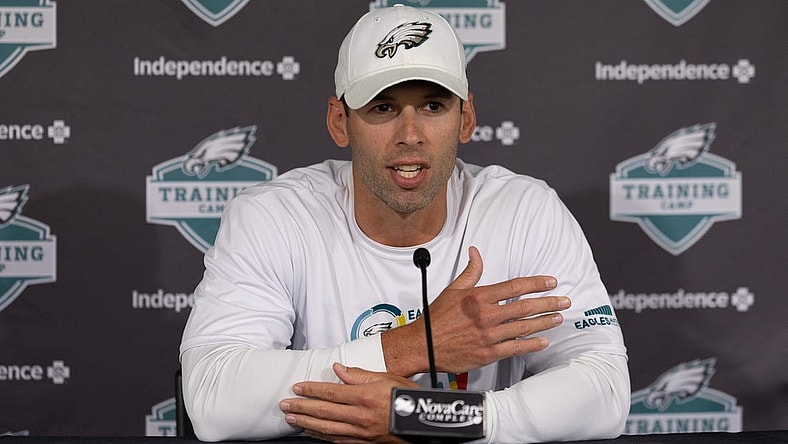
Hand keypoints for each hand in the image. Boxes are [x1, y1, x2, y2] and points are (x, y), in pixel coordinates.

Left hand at [279, 363, 418, 442]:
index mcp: (365, 397)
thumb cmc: (408, 399)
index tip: (297, 387)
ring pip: (326, 429)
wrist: (423, 423)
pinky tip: (312, 433)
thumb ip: (360, 374)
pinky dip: (321, 436)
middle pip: (323, 411)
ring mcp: (360, 432)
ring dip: (306, 423)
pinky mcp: (363, 443)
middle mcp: (360, 416)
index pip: (330, 392)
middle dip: (301, 408)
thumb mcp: (388, 379)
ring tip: (292, 419)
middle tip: (285, 405)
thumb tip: (339, 369)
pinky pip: (336, 440)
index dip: (311, 389)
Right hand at [382, 246, 570, 375]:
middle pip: (525, 306)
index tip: (551, 282)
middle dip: (549, 302)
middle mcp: (486, 315)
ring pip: (524, 327)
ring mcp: (488, 335)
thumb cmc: (436, 319)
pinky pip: (515, 348)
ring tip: (557, 318)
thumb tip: (475, 253)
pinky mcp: (488, 353)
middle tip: (564, 301)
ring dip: (545, 322)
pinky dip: (531, 344)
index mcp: (478, 297)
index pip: (515, 286)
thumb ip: (470, 272)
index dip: (536, 283)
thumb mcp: (452, 290)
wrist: (423, 345)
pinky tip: (542, 341)